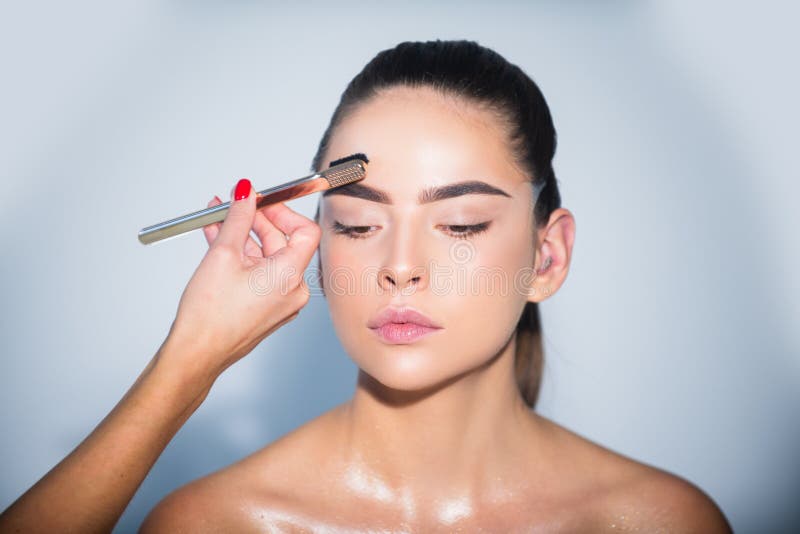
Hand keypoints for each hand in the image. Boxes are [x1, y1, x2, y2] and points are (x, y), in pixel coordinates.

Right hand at [163, 178, 320, 382]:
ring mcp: (280, 301)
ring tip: (218, 218)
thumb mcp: (223, 253)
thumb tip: (246, 194)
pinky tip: (219, 240)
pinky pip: (259, 273)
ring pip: (266, 257)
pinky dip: (242, 257)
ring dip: (244, 236)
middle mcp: (293, 290)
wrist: (196, 353)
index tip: (262, 201)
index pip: (305, 231)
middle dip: (256, 220)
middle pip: (282, 242)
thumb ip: (238, 217)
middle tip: (235, 203)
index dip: (284, 211)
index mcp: (291, 276)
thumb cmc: (210, 316)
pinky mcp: (266, 308)